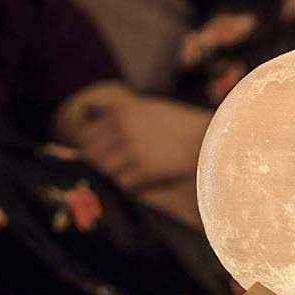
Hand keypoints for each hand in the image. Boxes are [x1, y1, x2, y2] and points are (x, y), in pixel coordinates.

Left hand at [75, 94, 211, 191]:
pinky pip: (124, 183)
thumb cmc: (178, 122)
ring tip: (118, 181)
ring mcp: (134, 148)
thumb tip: (86, 111)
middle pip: (93, 153)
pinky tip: (134, 187)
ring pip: (105, 169)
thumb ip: (116, 110)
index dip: (88, 148)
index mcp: (122, 110)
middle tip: (101, 173)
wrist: (209, 136)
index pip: (88, 134)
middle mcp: (124, 127)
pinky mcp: (147, 168)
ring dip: (110, 177)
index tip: (90, 157)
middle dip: (95, 165)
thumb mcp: (145, 106)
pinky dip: (126, 188)